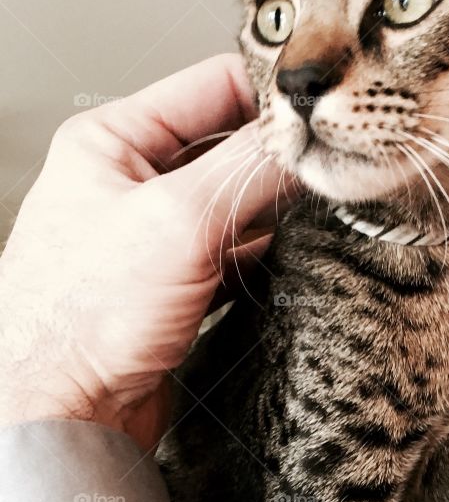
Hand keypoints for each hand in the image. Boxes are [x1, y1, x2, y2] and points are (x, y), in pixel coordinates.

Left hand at [0, 53, 294, 450]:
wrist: (63, 414)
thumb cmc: (78, 320)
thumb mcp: (176, 223)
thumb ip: (246, 172)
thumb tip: (303, 140)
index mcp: (111, 142)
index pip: (211, 87)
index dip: (272, 97)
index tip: (325, 113)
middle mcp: (130, 184)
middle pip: (229, 147)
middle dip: (280, 159)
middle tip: (333, 167)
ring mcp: (152, 238)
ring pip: (236, 205)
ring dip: (277, 211)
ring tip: (321, 214)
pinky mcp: (173, 288)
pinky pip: (233, 256)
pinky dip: (265, 257)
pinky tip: (293, 261)